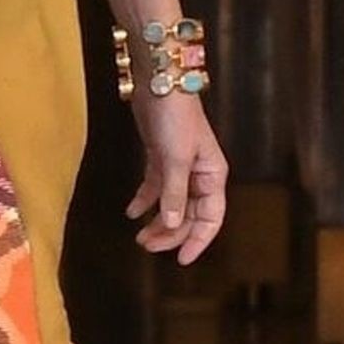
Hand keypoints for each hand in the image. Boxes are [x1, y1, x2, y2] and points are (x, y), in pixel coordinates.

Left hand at [124, 91, 227, 264]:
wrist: (159, 82)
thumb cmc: (176, 117)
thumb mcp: (176, 158)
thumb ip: (174, 192)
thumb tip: (171, 223)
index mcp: (212, 176)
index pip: (211, 218)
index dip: (198, 240)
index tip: (182, 260)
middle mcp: (199, 174)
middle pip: (188, 214)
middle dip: (170, 233)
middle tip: (147, 246)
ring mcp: (180, 166)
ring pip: (170, 204)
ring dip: (156, 221)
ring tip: (139, 236)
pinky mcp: (161, 157)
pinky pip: (155, 187)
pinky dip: (144, 200)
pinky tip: (131, 212)